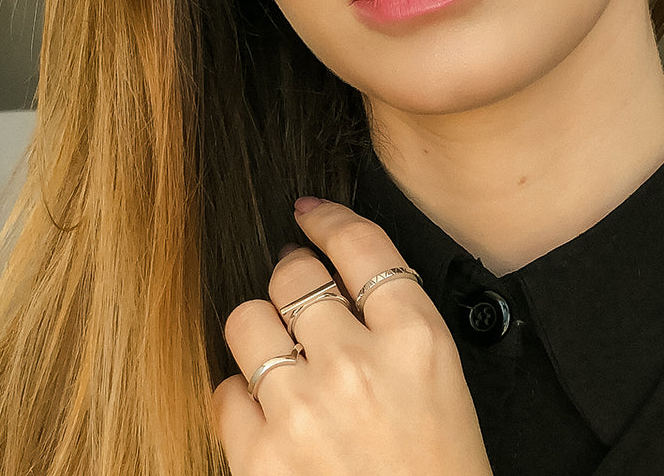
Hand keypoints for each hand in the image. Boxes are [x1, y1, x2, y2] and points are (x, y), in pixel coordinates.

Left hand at [214, 197, 493, 475]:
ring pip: (248, 320)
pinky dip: (241, 396)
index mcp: (416, 338)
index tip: (309, 213)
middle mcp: (357, 364)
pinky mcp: (260, 460)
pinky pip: (224, 390)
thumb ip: (394, 319)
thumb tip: (333, 276)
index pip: (359, 245)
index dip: (327, 218)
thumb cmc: (437, 469)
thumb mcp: (439, 377)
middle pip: (295, 275)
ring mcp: (303, 410)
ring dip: (261, 331)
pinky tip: (269, 413)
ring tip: (280, 355)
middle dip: (293, 276)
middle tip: (298, 297)